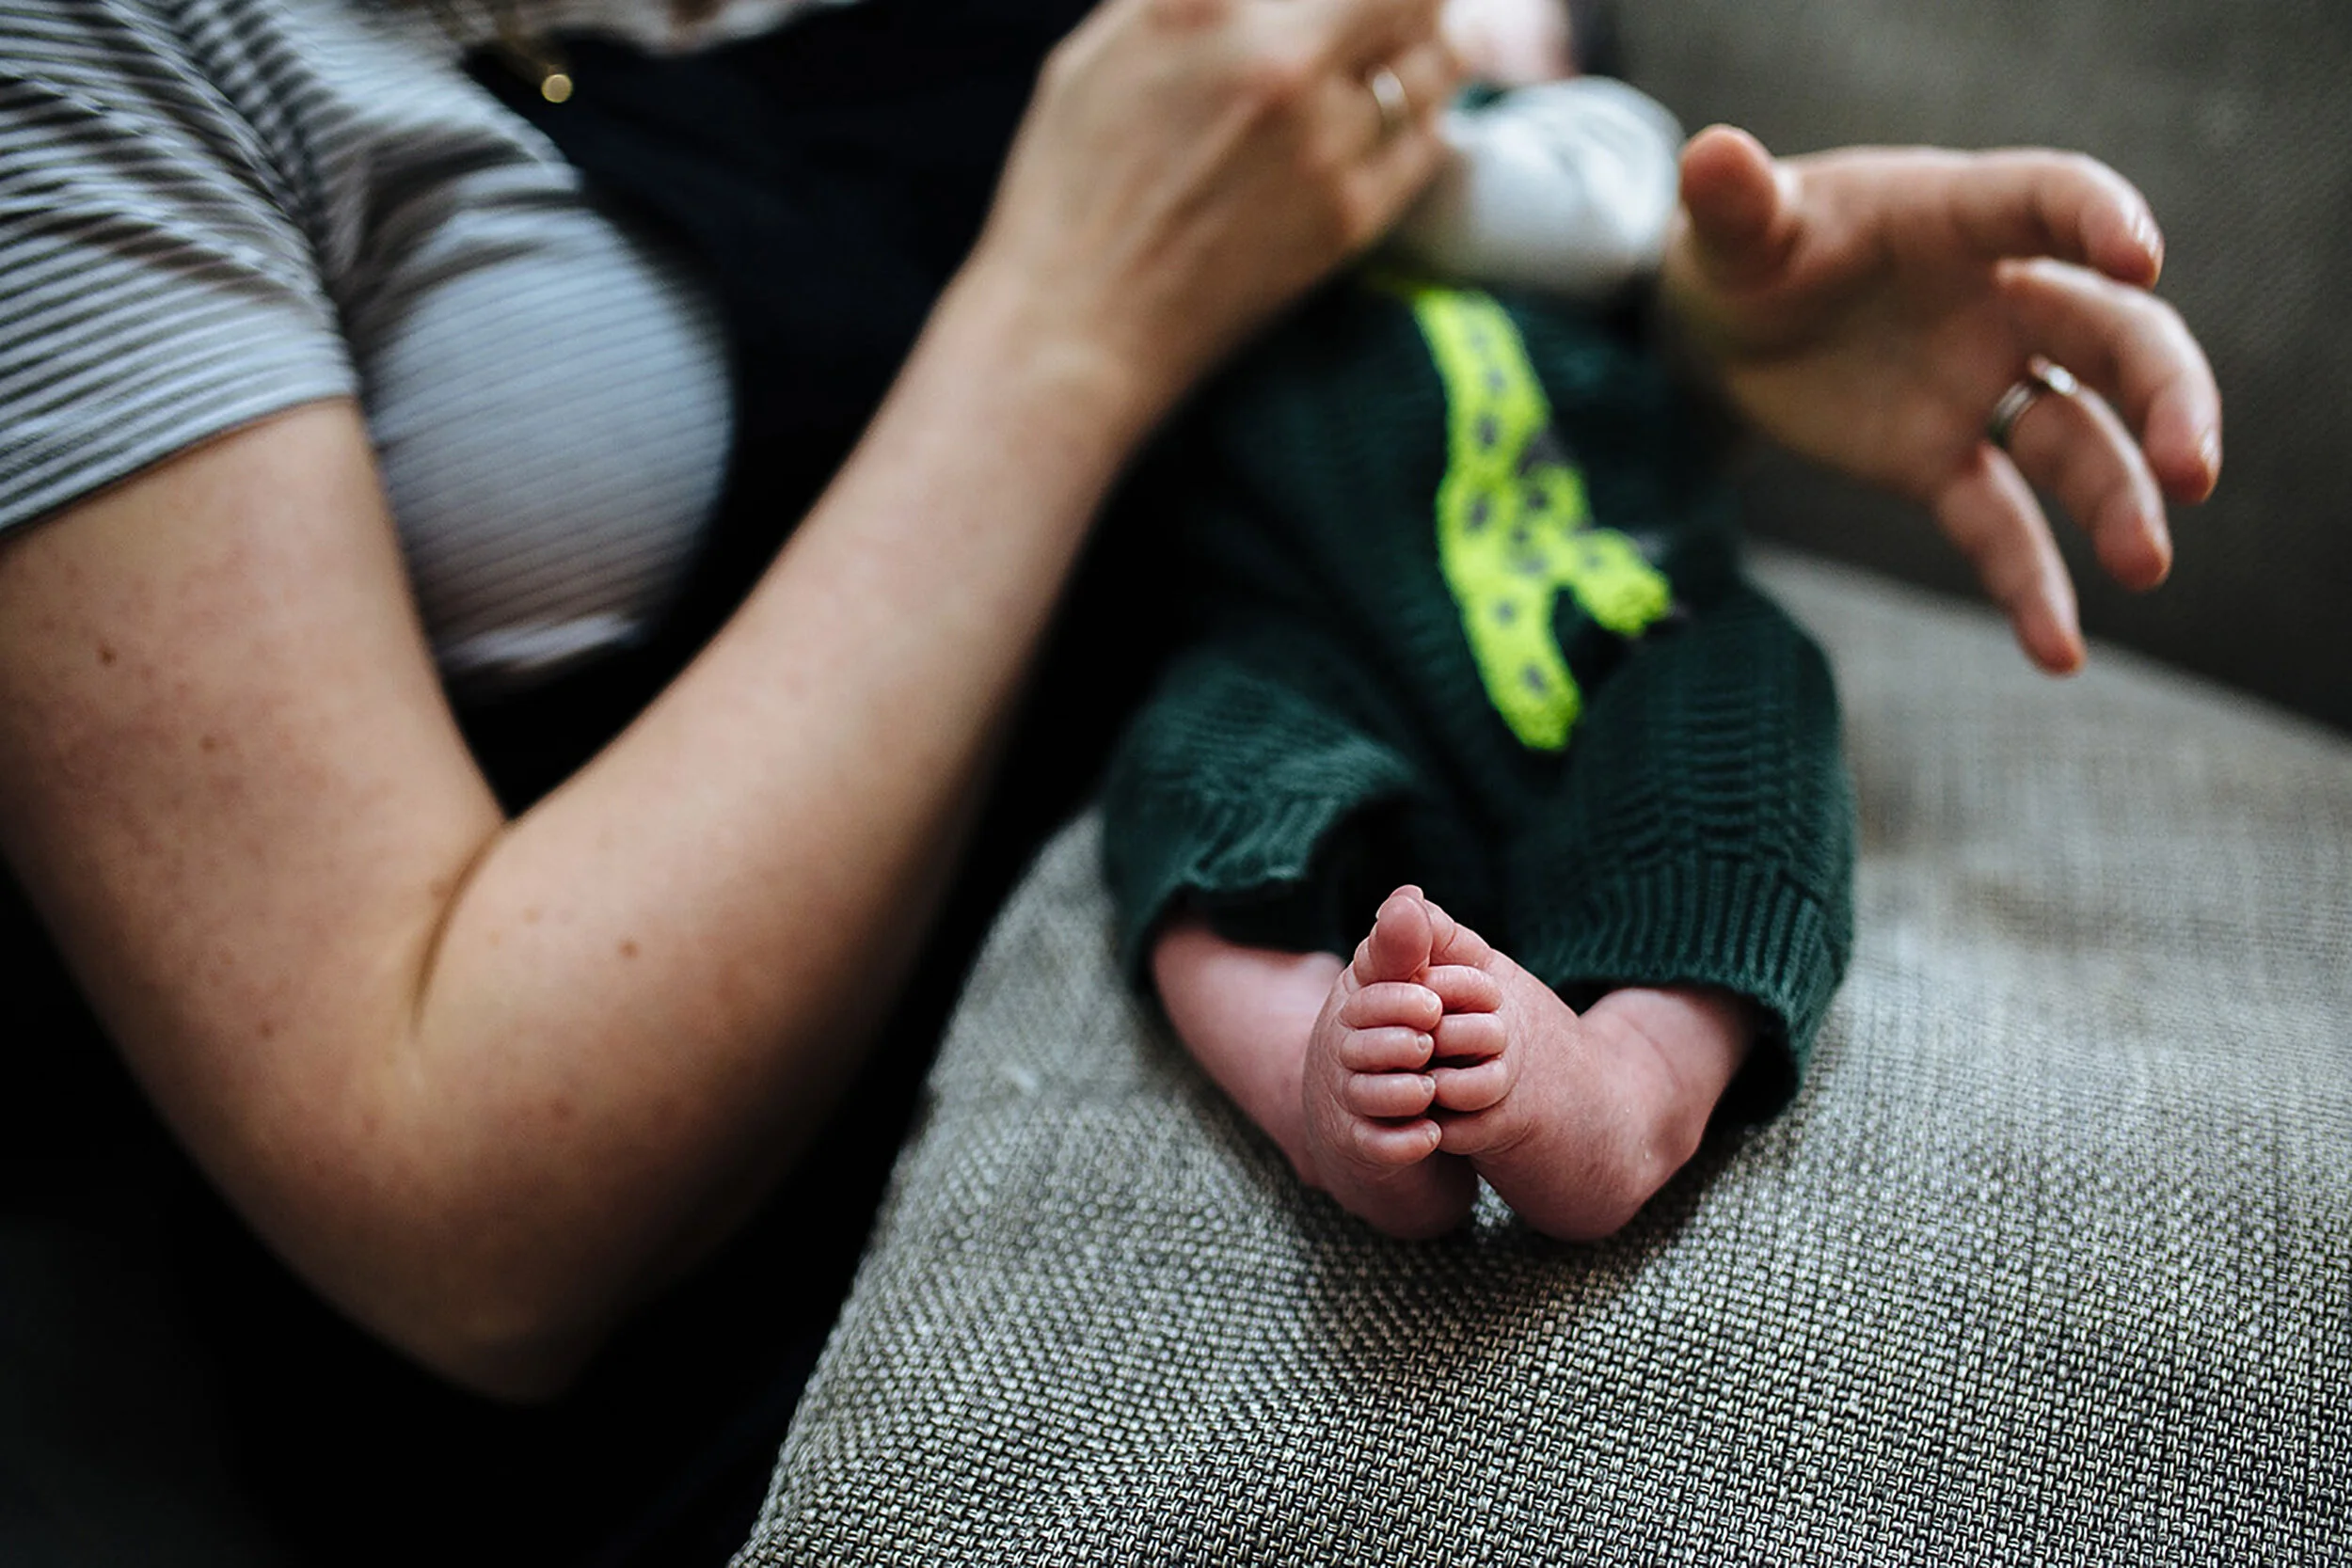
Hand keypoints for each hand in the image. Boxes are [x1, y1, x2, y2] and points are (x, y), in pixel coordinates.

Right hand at [968, 0, 1464, 423]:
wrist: (1076, 329)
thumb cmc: (1071, 189)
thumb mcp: (1102, 48)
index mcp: (1204, 2)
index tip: (1356, 3)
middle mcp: (1277, 62)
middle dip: (1407, 2)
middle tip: (1393, 14)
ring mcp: (1323, 143)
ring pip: (1436, 65)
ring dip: (1426, 54)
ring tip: (1393, 66)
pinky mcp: (1351, 216)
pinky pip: (1430, 142)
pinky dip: (1419, 123)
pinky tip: (1386, 126)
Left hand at [1659, 127, 2222, 673]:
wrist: (1723, 330)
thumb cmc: (1751, 251)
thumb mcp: (1735, 226)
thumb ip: (1733, 200)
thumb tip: (1710, 154)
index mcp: (1960, 216)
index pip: (2051, 201)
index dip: (2100, 220)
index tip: (2140, 256)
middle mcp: (2000, 301)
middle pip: (2113, 338)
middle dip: (2163, 395)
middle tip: (2193, 465)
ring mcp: (1982, 388)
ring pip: (2078, 440)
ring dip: (2119, 500)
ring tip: (2145, 563)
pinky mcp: (1942, 464)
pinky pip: (2000, 526)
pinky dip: (2029, 586)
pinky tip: (2057, 649)